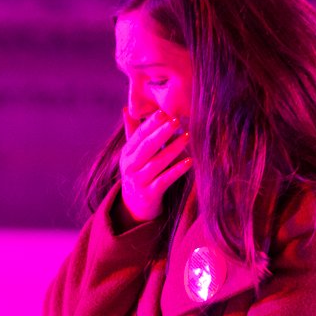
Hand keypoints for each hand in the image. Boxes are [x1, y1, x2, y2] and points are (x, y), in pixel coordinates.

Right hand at [118, 108, 191, 222]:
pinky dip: (177, 170)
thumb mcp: (132, 154)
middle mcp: (130, 167)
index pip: (139, 135)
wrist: (134, 206)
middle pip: (146, 147)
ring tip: (187, 137)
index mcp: (126, 153)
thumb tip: (127, 108)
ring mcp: (138, 181)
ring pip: (157, 163)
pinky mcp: (149, 194)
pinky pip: (165, 180)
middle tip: (176, 121)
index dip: (151, 123)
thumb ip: (133, 131)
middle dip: (161, 133)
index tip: (164, 112)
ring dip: (173, 149)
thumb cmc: (138, 173)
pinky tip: (189, 161)